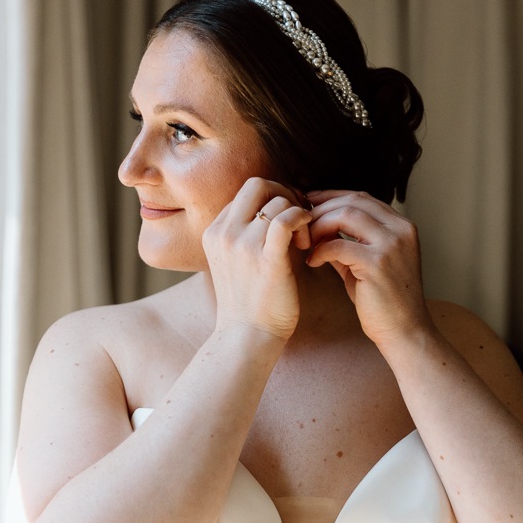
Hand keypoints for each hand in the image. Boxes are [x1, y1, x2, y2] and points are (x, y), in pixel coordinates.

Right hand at [203, 177, 311, 340]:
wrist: (246, 337)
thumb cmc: (248, 302)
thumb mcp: (237, 261)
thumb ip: (248, 234)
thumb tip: (277, 208)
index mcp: (215, 232)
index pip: (246, 193)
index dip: (272, 197)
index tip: (289, 217)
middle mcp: (224, 233)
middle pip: (257, 184)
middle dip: (285, 192)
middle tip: (300, 216)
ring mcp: (242, 245)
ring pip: (278, 202)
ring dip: (298, 214)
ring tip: (304, 240)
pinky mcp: (265, 259)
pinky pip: (286, 219)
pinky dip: (302, 219)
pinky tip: (307, 238)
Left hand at [306, 190, 433, 348]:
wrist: (404, 332)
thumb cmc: (384, 301)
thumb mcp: (368, 263)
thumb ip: (350, 242)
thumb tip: (321, 226)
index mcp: (402, 226)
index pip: (362, 197)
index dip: (332, 196)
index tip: (309, 203)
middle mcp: (401, 230)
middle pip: (353, 201)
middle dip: (322, 208)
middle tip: (301, 221)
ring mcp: (392, 245)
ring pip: (346, 215)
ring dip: (320, 225)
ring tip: (306, 240)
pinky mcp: (378, 263)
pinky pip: (338, 245)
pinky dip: (320, 250)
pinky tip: (312, 261)